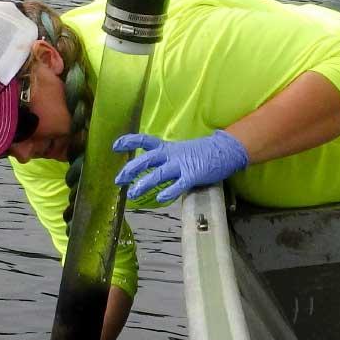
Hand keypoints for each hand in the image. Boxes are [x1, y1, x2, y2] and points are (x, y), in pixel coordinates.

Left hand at [113, 129, 249, 203]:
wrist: (224, 150)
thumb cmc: (202, 152)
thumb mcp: (180, 151)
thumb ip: (166, 160)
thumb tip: (151, 170)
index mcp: (168, 147)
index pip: (146, 141)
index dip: (130, 141)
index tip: (115, 146)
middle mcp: (171, 155)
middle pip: (147, 159)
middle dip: (131, 169)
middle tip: (118, 180)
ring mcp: (181, 165)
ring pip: (158, 174)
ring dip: (144, 184)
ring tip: (132, 194)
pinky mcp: (192, 175)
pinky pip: (178, 184)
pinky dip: (169, 191)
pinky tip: (160, 198)